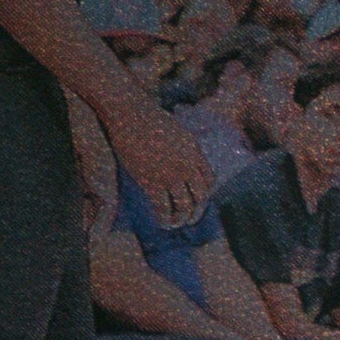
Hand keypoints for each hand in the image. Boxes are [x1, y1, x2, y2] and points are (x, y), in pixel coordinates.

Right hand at [105, 87, 213, 227]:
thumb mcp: (177, 131)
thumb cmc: (148, 118)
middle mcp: (187, 165)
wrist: (131, 116)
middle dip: (197, 210)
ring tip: (176, 223)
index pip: (209, 179)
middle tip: (190, 218)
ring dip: (181, 218)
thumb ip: (184, 148)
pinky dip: (164, 218)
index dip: (204, 192)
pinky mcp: (152, 182)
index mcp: (194, 151)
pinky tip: (161, 222)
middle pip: (201, 195)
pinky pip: (163, 207)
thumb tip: (183, 161)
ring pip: (184, 205)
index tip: (198, 199)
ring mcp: (170, 175)